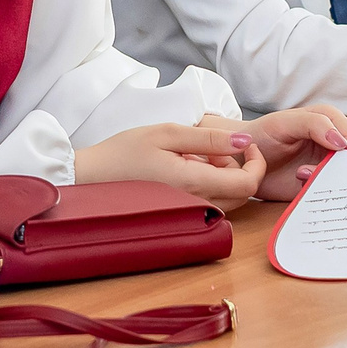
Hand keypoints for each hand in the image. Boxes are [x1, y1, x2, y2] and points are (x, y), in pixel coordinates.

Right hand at [74, 121, 264, 207]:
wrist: (90, 178)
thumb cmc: (123, 153)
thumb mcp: (167, 132)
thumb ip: (210, 138)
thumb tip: (244, 140)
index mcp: (195, 184)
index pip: (249, 185)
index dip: (256, 163)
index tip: (245, 144)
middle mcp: (196, 205)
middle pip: (243, 195)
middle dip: (238, 167)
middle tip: (212, 147)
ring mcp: (188, 213)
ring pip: (228, 200)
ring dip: (223, 176)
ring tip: (195, 155)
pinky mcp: (180, 214)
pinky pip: (210, 204)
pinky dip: (209, 185)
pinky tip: (186, 168)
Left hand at [243, 107, 346, 200]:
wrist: (240, 159)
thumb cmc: (261, 134)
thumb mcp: (284, 123)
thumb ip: (313, 124)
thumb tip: (342, 142)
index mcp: (329, 121)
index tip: (334, 154)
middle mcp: (332, 144)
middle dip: (340, 168)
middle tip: (313, 169)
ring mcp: (326, 166)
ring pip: (344, 179)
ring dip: (329, 181)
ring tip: (301, 174)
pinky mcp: (317, 185)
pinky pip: (330, 193)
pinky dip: (322, 193)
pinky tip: (302, 185)